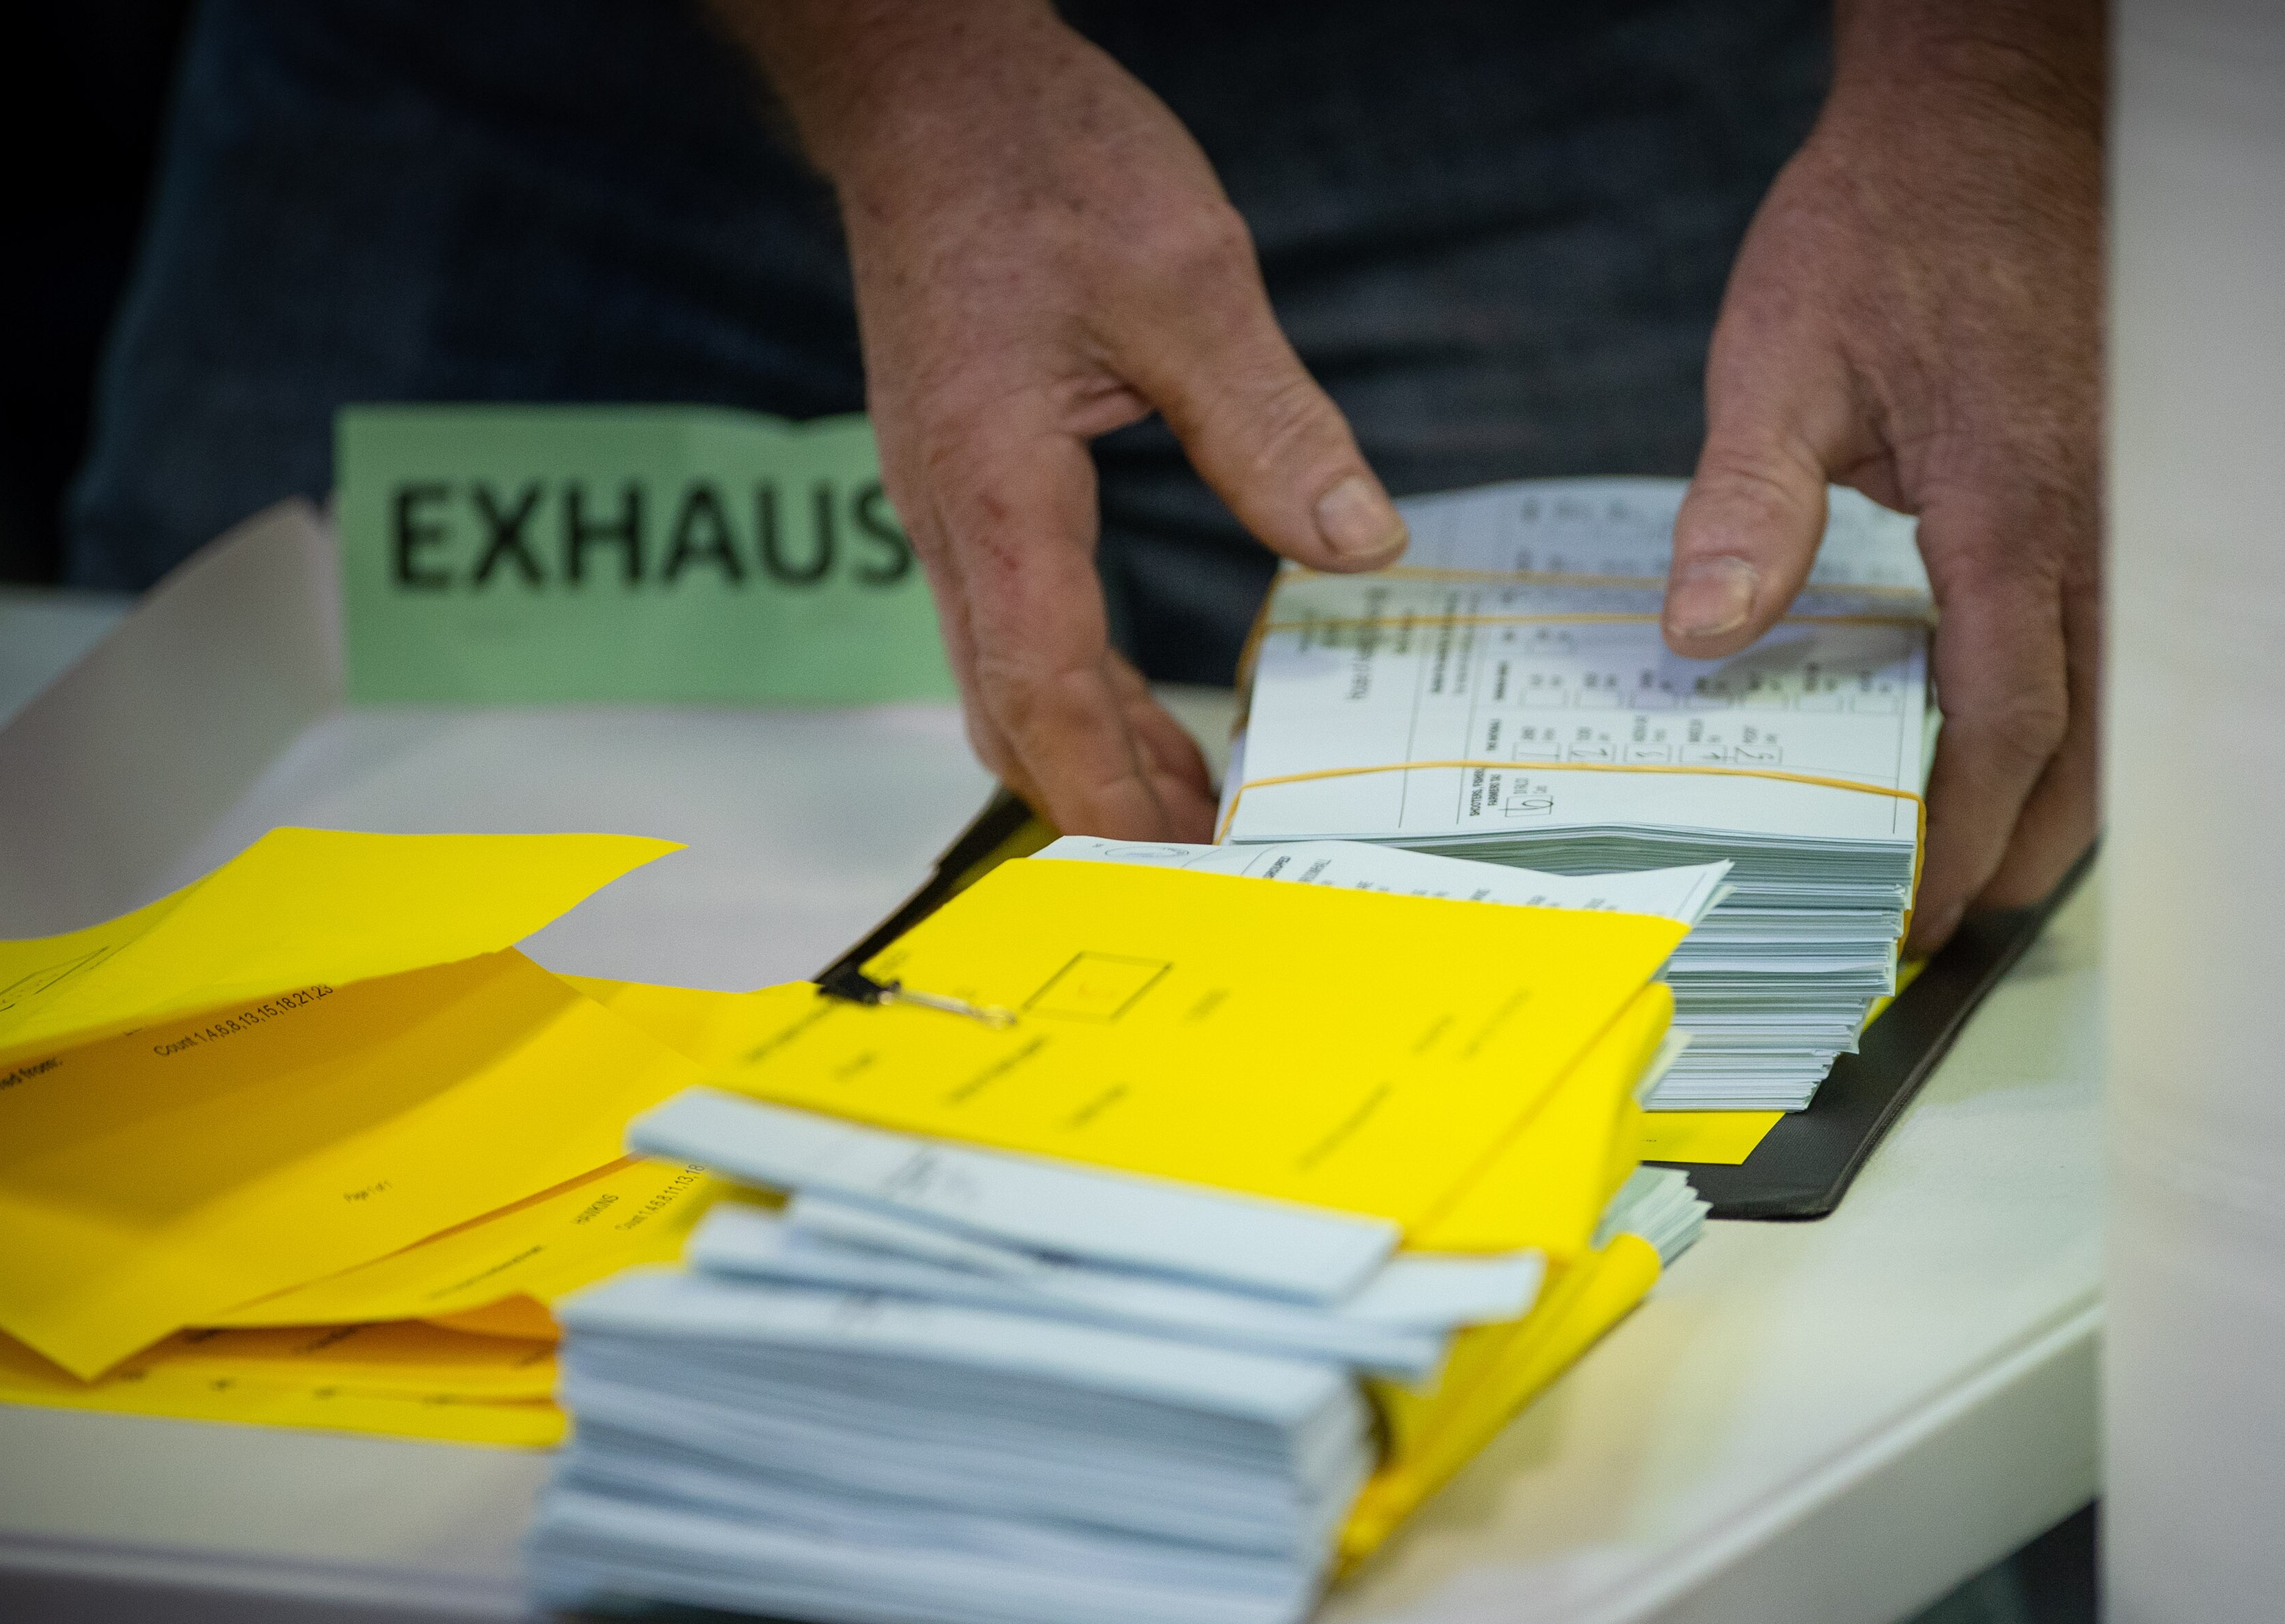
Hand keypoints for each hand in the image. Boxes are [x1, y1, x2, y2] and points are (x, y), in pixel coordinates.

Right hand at [715, 1, 1407, 834]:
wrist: (925, 87)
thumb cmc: (1036, 160)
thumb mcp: (1187, 280)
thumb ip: (1271, 423)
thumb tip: (1359, 544)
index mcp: (997, 481)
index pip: (1045, 681)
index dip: (1111, 786)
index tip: (1177, 860)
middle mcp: (953, 511)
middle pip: (1011, 708)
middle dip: (1102, 803)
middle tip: (1200, 875)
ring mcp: (950, 499)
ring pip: (1005, 675)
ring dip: (1092, 752)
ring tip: (1189, 817)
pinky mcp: (967, 476)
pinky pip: (1013, 619)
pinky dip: (1078, 686)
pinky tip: (1141, 709)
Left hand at [1662, 3, 2103, 951]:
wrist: (1999, 111)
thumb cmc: (1895, 218)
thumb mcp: (1783, 354)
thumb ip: (1748, 505)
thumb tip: (1704, 638)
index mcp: (2013, 514)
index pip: (2004, 728)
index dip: (1959, 839)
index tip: (1913, 912)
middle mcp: (2101, 525)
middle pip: (2090, 747)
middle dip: (2021, 851)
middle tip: (1950, 921)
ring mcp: (2134, 508)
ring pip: (2126, 701)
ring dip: (2060, 791)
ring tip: (1980, 851)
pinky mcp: (2133, 486)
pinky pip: (2124, 633)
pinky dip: (2080, 707)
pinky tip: (2013, 727)